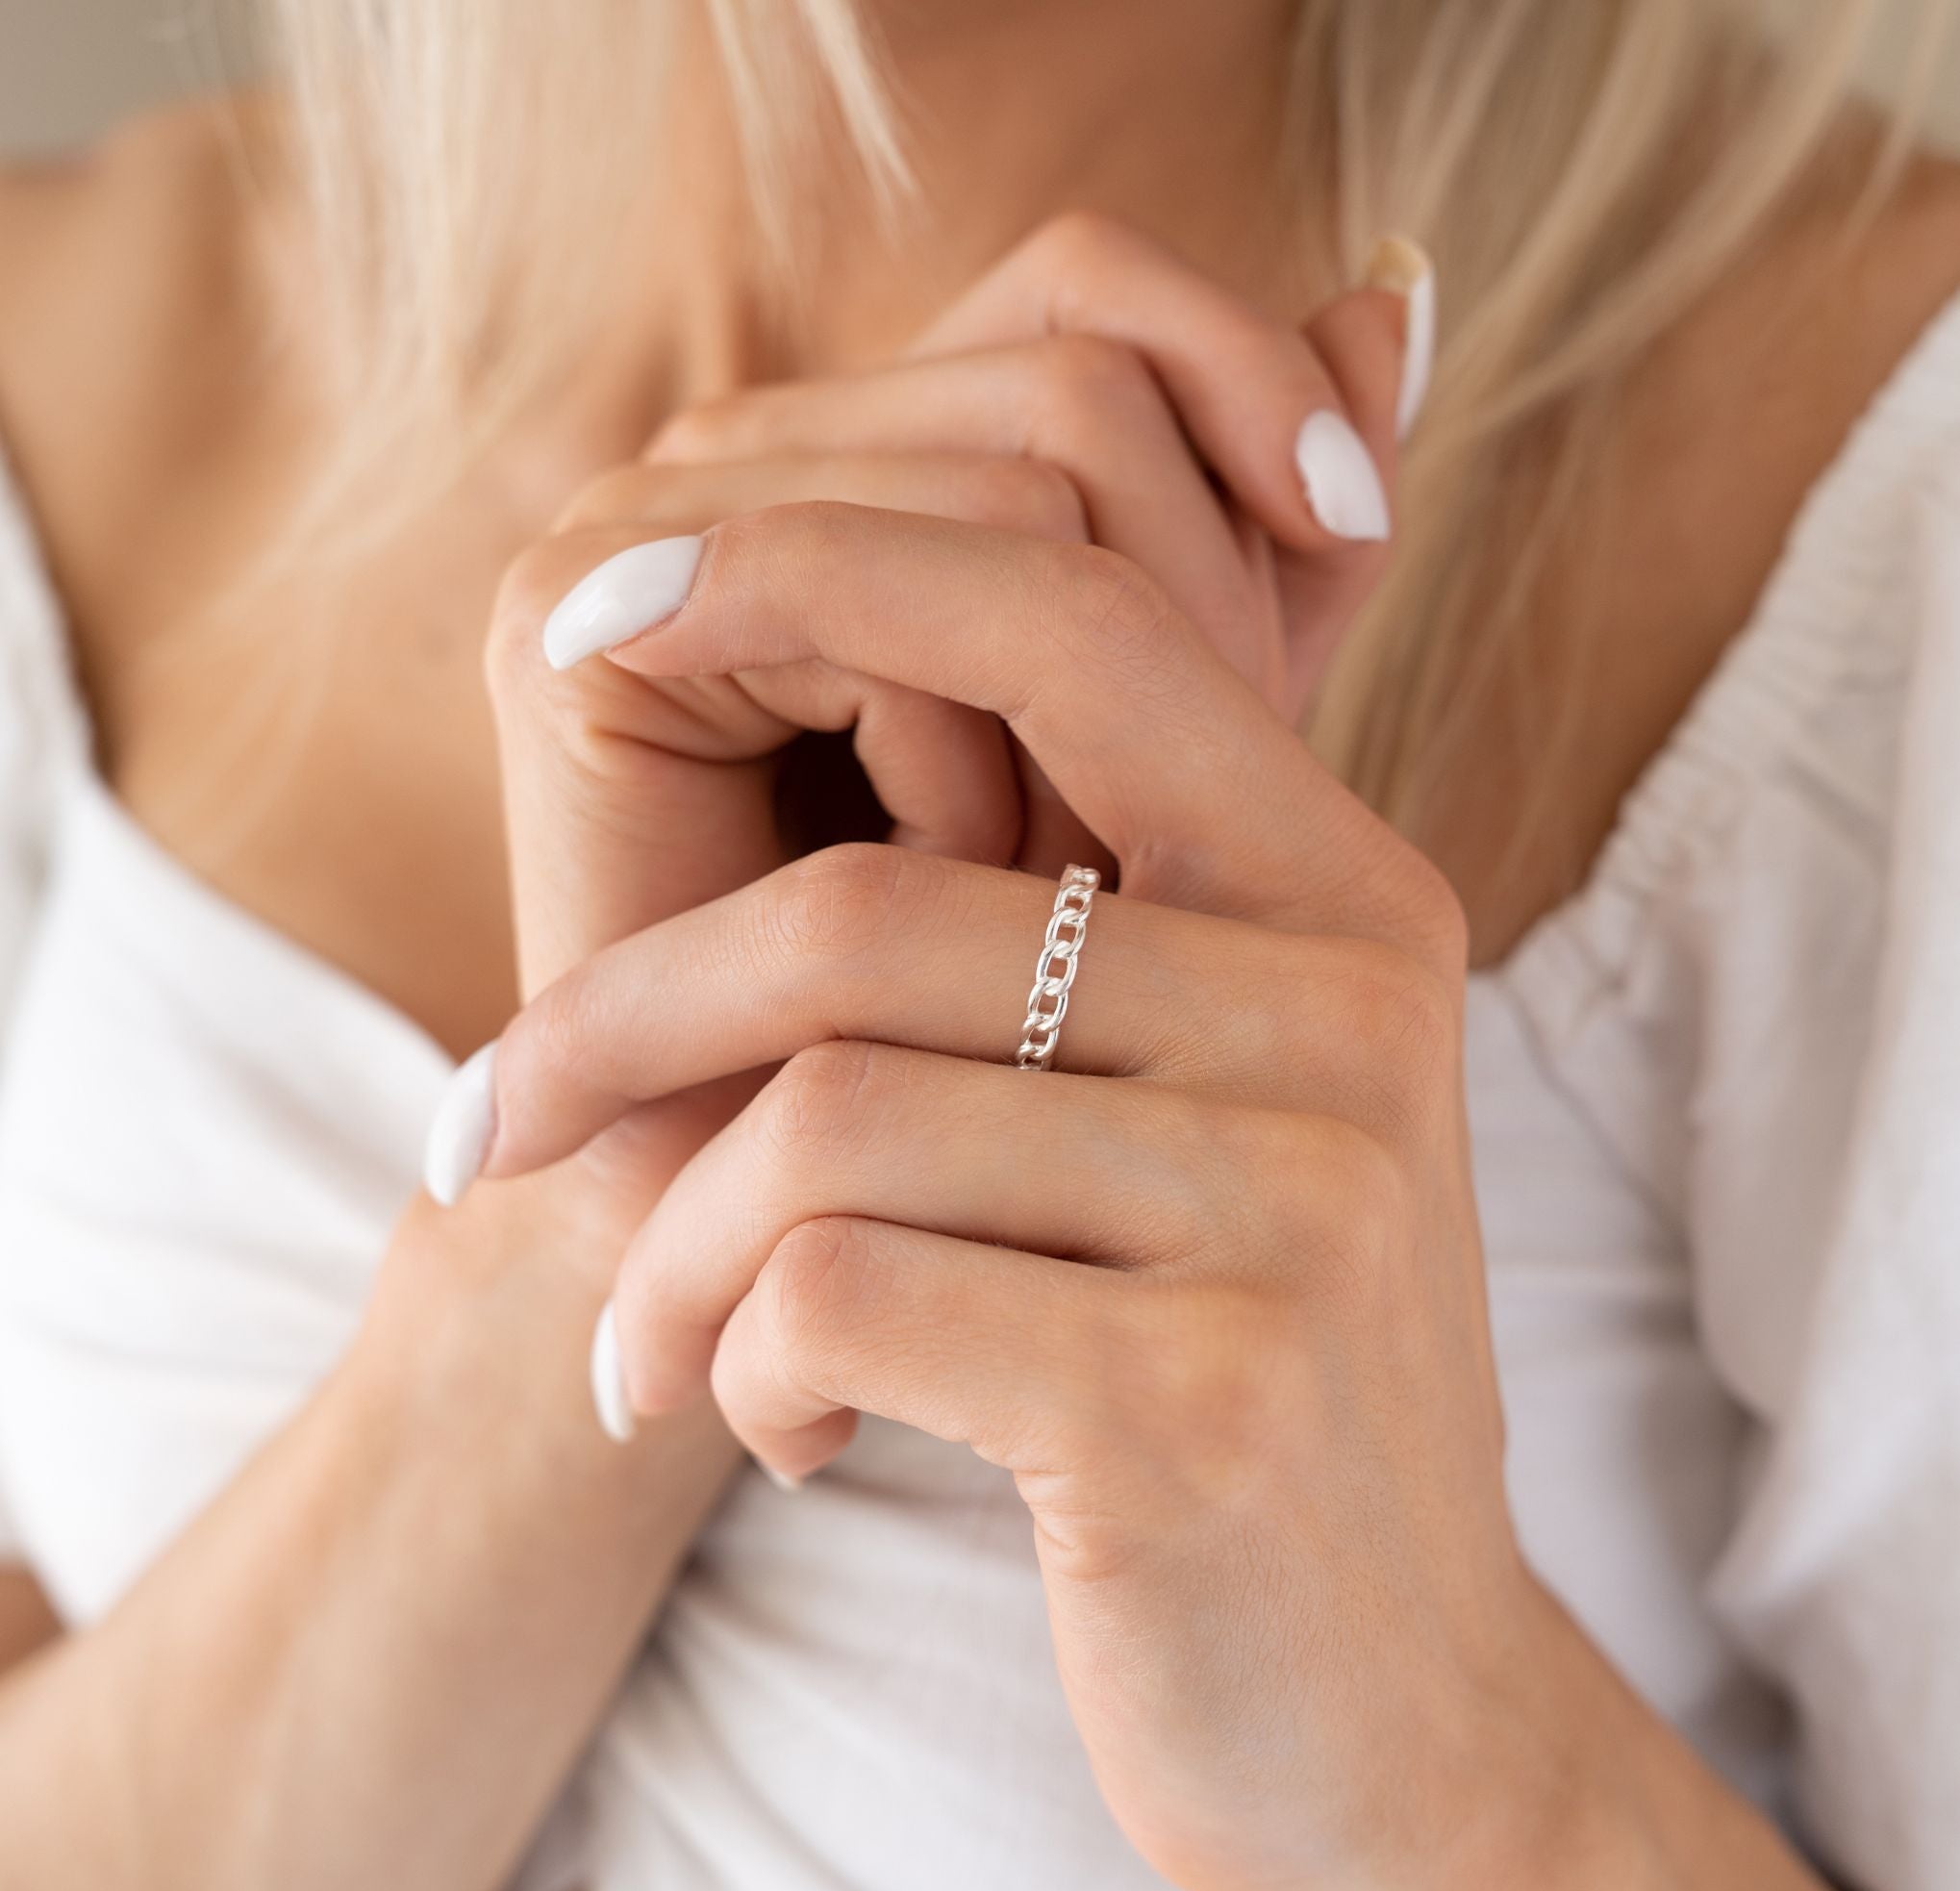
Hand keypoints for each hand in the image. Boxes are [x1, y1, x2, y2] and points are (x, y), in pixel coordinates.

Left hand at [458, 499, 1582, 1890]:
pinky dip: (741, 1364)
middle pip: (870, 912)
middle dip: (617, 1019)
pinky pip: (836, 1294)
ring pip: (819, 1121)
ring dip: (668, 1251)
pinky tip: (782, 1433)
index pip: (1067, 619)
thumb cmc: (1235, 1370)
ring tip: (659, 1352)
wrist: (1397, 1708)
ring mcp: (1296, 1203)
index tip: (592, 613)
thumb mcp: (1207, 1107)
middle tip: (485, 1131)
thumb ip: (1082, 919)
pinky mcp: (1205, 1403)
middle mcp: (1348, 1010)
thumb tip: (802, 676)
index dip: (809, 569)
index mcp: (1344, 894)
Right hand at [490, 212, 1422, 994]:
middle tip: (1157, 824)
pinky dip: (962, 786)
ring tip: (1032, 888)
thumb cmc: (1004, 996)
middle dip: (1189, 611)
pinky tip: (930, 897)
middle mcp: (756, 445)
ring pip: (1020, 487)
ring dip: (1075, 730)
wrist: (800, 1199)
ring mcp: (656, 516)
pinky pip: (901, 623)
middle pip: (1079, 379)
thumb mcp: (1179, 753)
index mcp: (874, 447)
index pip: (1093, 285)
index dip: (1246, 381)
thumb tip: (1407, 288)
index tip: (1360, 527)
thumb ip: (1269, 543)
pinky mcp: (584, 620)